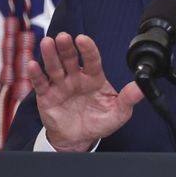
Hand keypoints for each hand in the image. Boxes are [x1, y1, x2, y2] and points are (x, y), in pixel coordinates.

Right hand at [26, 32, 143, 151]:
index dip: (88, 49)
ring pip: (54, 67)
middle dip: (66, 47)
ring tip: (47, 43)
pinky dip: (36, 74)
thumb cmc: (98, 122)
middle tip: (63, 37)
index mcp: (94, 78)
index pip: (92, 59)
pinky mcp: (47, 96)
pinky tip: (33, 65)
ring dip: (50, 55)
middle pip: (70, 58)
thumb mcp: (118, 113)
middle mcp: (76, 77)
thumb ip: (128, 99)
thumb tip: (142, 87)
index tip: (83, 39)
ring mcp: (60, 85)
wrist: (79, 139)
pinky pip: (40, 83)